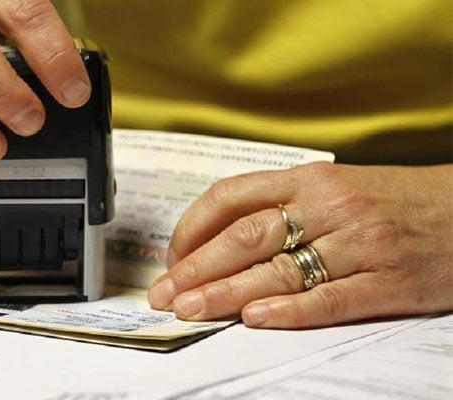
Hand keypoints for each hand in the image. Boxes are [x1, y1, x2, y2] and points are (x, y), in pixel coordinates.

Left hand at [148, 162, 452, 327]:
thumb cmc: (395, 200)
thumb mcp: (335, 185)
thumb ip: (282, 204)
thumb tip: (220, 236)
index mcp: (309, 179)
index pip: (232, 197)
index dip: (192, 228)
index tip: (172, 256)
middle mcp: (329, 207)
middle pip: (245, 237)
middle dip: (196, 268)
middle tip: (165, 294)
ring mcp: (358, 244)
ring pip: (278, 270)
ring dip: (226, 293)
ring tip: (190, 309)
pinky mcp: (386, 281)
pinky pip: (330, 299)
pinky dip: (289, 311)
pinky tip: (255, 320)